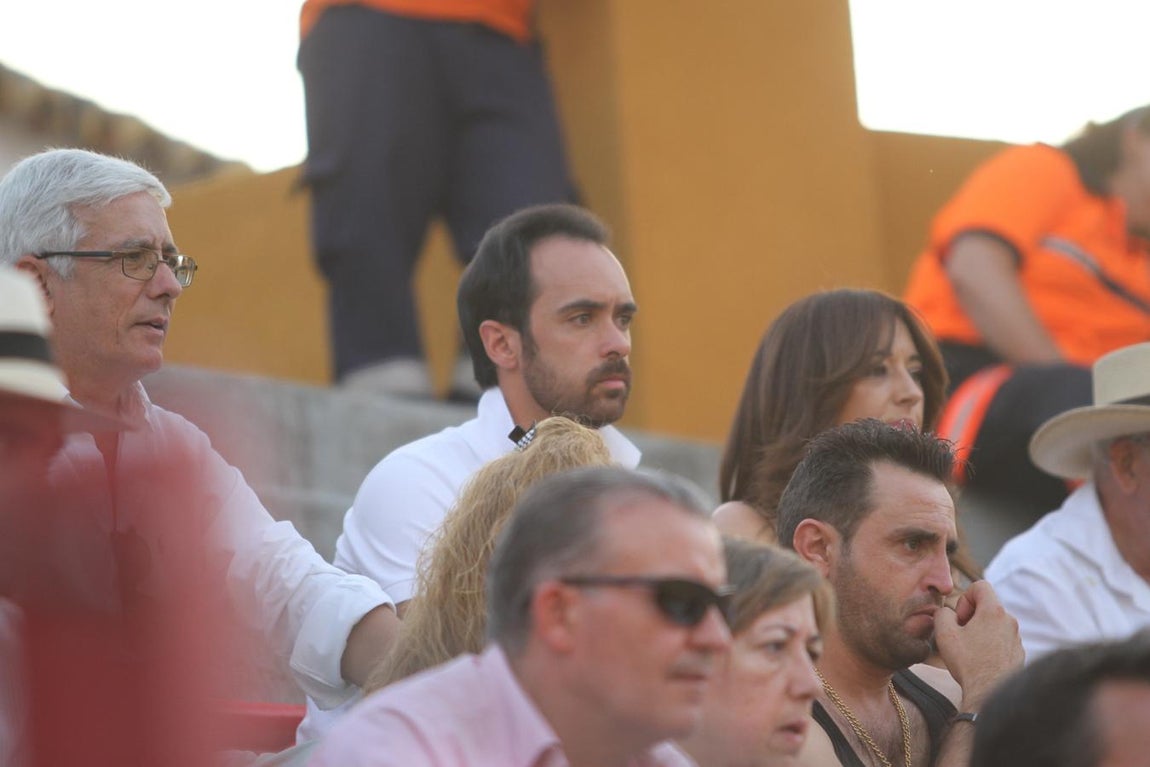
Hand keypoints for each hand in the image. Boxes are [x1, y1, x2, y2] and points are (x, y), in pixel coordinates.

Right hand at [933, 580, 1022, 708]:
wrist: (989, 693)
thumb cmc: (968, 662)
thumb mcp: (944, 633)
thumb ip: (942, 614)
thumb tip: (947, 613)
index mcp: (994, 611)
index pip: (980, 586)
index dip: (965, 597)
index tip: (960, 618)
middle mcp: (1010, 621)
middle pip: (987, 606)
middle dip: (971, 616)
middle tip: (961, 635)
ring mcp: (1017, 638)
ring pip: (994, 624)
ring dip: (980, 632)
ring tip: (970, 651)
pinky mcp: (1019, 654)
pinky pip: (1002, 641)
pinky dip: (990, 646)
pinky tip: (980, 661)